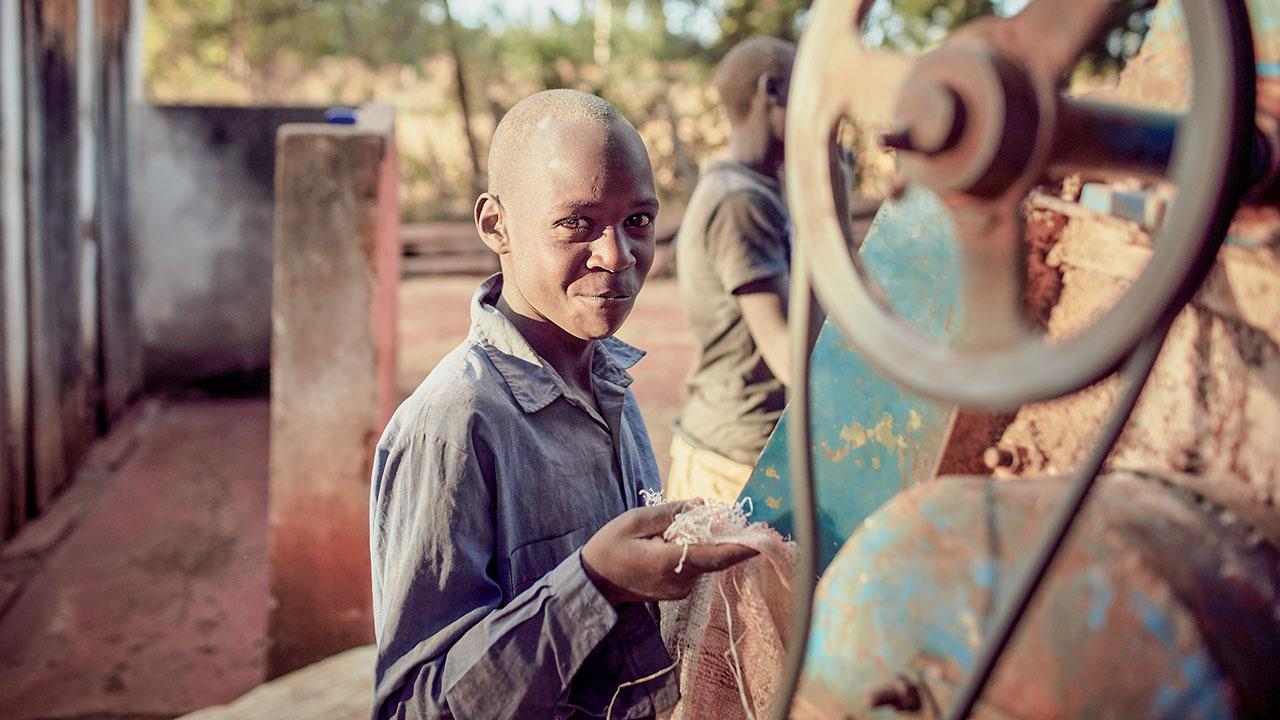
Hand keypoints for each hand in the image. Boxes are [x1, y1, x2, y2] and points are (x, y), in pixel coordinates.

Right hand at [580, 501, 758, 604]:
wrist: (595, 582)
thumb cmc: (611, 547)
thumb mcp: (635, 521)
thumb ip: (670, 512)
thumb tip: (701, 504)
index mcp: (669, 562)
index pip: (714, 556)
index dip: (740, 548)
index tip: (762, 540)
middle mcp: (680, 581)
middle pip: (712, 555)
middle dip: (718, 535)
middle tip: (715, 515)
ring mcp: (680, 590)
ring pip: (705, 561)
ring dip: (702, 542)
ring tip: (674, 530)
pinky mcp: (679, 592)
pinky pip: (696, 567)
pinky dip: (694, 552)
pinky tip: (671, 542)